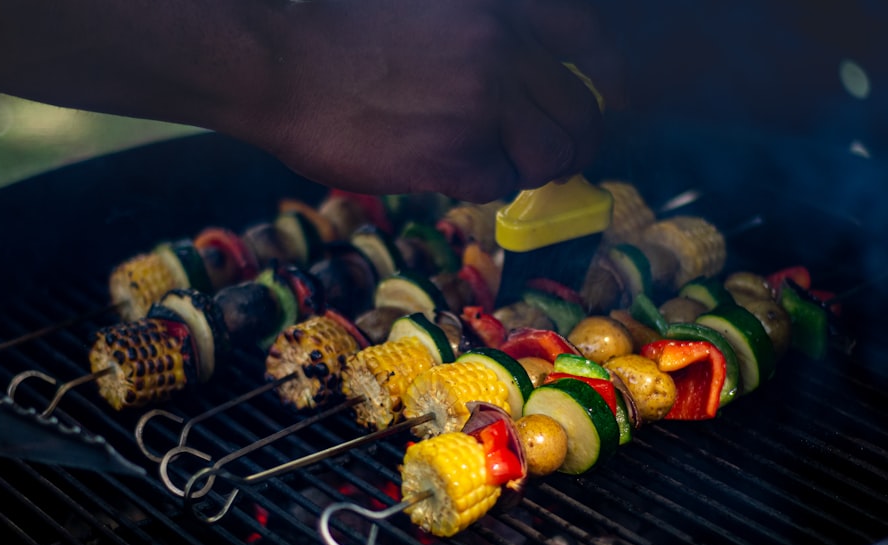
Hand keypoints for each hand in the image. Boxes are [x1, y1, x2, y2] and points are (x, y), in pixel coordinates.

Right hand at [225, 0, 622, 201]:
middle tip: (551, 155)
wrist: (282, 67)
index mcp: (498, 4)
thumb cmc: (342, 36)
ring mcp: (482, 100)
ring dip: (531, 169)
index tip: (604, 102)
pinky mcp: (456, 153)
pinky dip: (482, 184)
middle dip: (573, 142)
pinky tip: (447, 168)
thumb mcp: (426, 4)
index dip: (605, 78)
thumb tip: (530, 75)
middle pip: (579, 110)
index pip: (587, 39)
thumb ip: (482, 29)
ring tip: (495, 163)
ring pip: (552, 155)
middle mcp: (501, 46)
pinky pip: (502, 184)